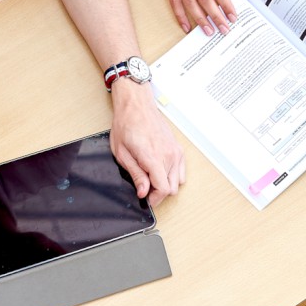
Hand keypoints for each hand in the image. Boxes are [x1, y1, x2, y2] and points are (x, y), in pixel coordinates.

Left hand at [109, 81, 185, 205]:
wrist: (137, 106)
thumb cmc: (127, 125)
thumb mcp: (122, 154)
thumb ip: (136, 174)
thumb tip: (143, 192)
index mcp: (153, 157)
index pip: (163, 189)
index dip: (154, 199)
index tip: (146, 199)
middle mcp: (168, 155)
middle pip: (171, 188)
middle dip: (159, 193)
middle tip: (146, 189)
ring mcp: (175, 152)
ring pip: (178, 182)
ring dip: (166, 185)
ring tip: (152, 179)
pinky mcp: (178, 149)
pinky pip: (182, 171)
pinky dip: (173, 176)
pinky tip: (160, 172)